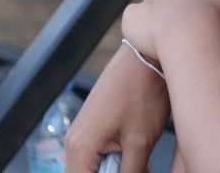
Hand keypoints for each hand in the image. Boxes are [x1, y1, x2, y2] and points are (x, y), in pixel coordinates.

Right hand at [63, 41, 169, 172]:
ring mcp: (81, 133)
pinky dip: (114, 161)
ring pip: (90, 168)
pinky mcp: (92, 127)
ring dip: (113, 170)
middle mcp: (73, 142)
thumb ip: (131, 172)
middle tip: (139, 168)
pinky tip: (136, 156)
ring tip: (139, 163)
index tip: (131, 172)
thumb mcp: (141, 141)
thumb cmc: (144, 92)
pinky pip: (95, 155)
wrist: (146, 57)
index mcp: (80, 148)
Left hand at [120, 0, 219, 59]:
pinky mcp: (132, 16)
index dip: (202, 15)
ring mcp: (150, 3)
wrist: (190, 30)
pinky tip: (144, 44)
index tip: (205, 31)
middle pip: (174, 5)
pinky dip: (137, 30)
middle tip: (185, 40)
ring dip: (156, 25)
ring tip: (163, 47)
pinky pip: (133, 22)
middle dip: (178, 19)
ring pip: (152, 13)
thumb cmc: (219, 21)